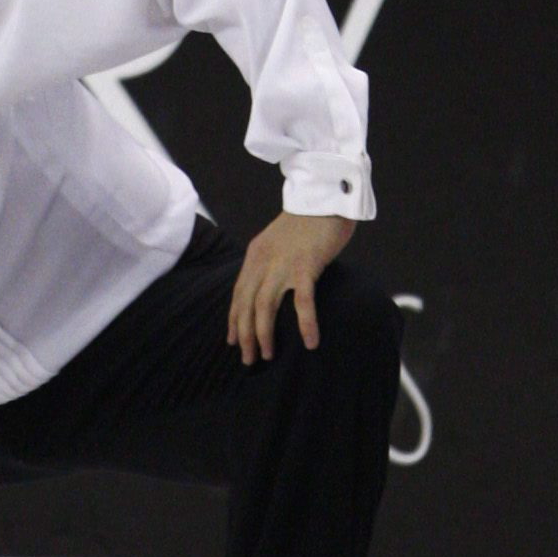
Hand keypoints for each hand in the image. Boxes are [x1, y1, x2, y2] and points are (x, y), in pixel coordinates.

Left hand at [227, 212, 354, 365]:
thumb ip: (270, 262)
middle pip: (247, 304)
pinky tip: (310, 342)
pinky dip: (305, 323)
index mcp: (255, 255)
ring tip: (267, 355)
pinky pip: (302, 301)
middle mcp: (263, 261)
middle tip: (249, 359)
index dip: (234, 319)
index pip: (239, 293)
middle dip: (245, 334)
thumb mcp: (278, 242)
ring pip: (265, 306)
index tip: (233, 341)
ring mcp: (283, 264)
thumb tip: (267, 287)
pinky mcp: (306, 265)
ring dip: (264, 334)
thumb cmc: (306, 222)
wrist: (324, 197)